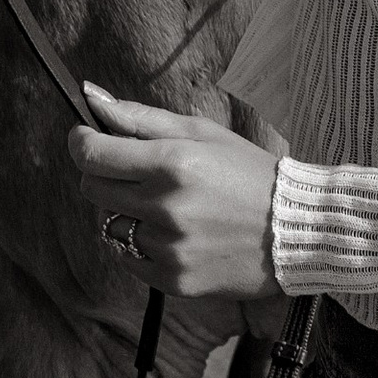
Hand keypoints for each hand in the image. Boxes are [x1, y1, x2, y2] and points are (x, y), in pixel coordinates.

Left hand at [71, 83, 281, 308]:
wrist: (296, 230)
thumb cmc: (249, 173)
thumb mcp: (203, 133)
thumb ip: (143, 118)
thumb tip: (92, 97)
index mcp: (174, 162)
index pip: (92, 155)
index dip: (82, 143)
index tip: (86, 138)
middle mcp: (165, 207)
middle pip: (93, 190)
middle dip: (106, 176)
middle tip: (137, 173)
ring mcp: (168, 248)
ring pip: (111, 225)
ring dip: (129, 212)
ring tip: (170, 208)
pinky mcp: (172, 280)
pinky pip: (130, 258)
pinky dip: (144, 245)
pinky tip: (180, 235)